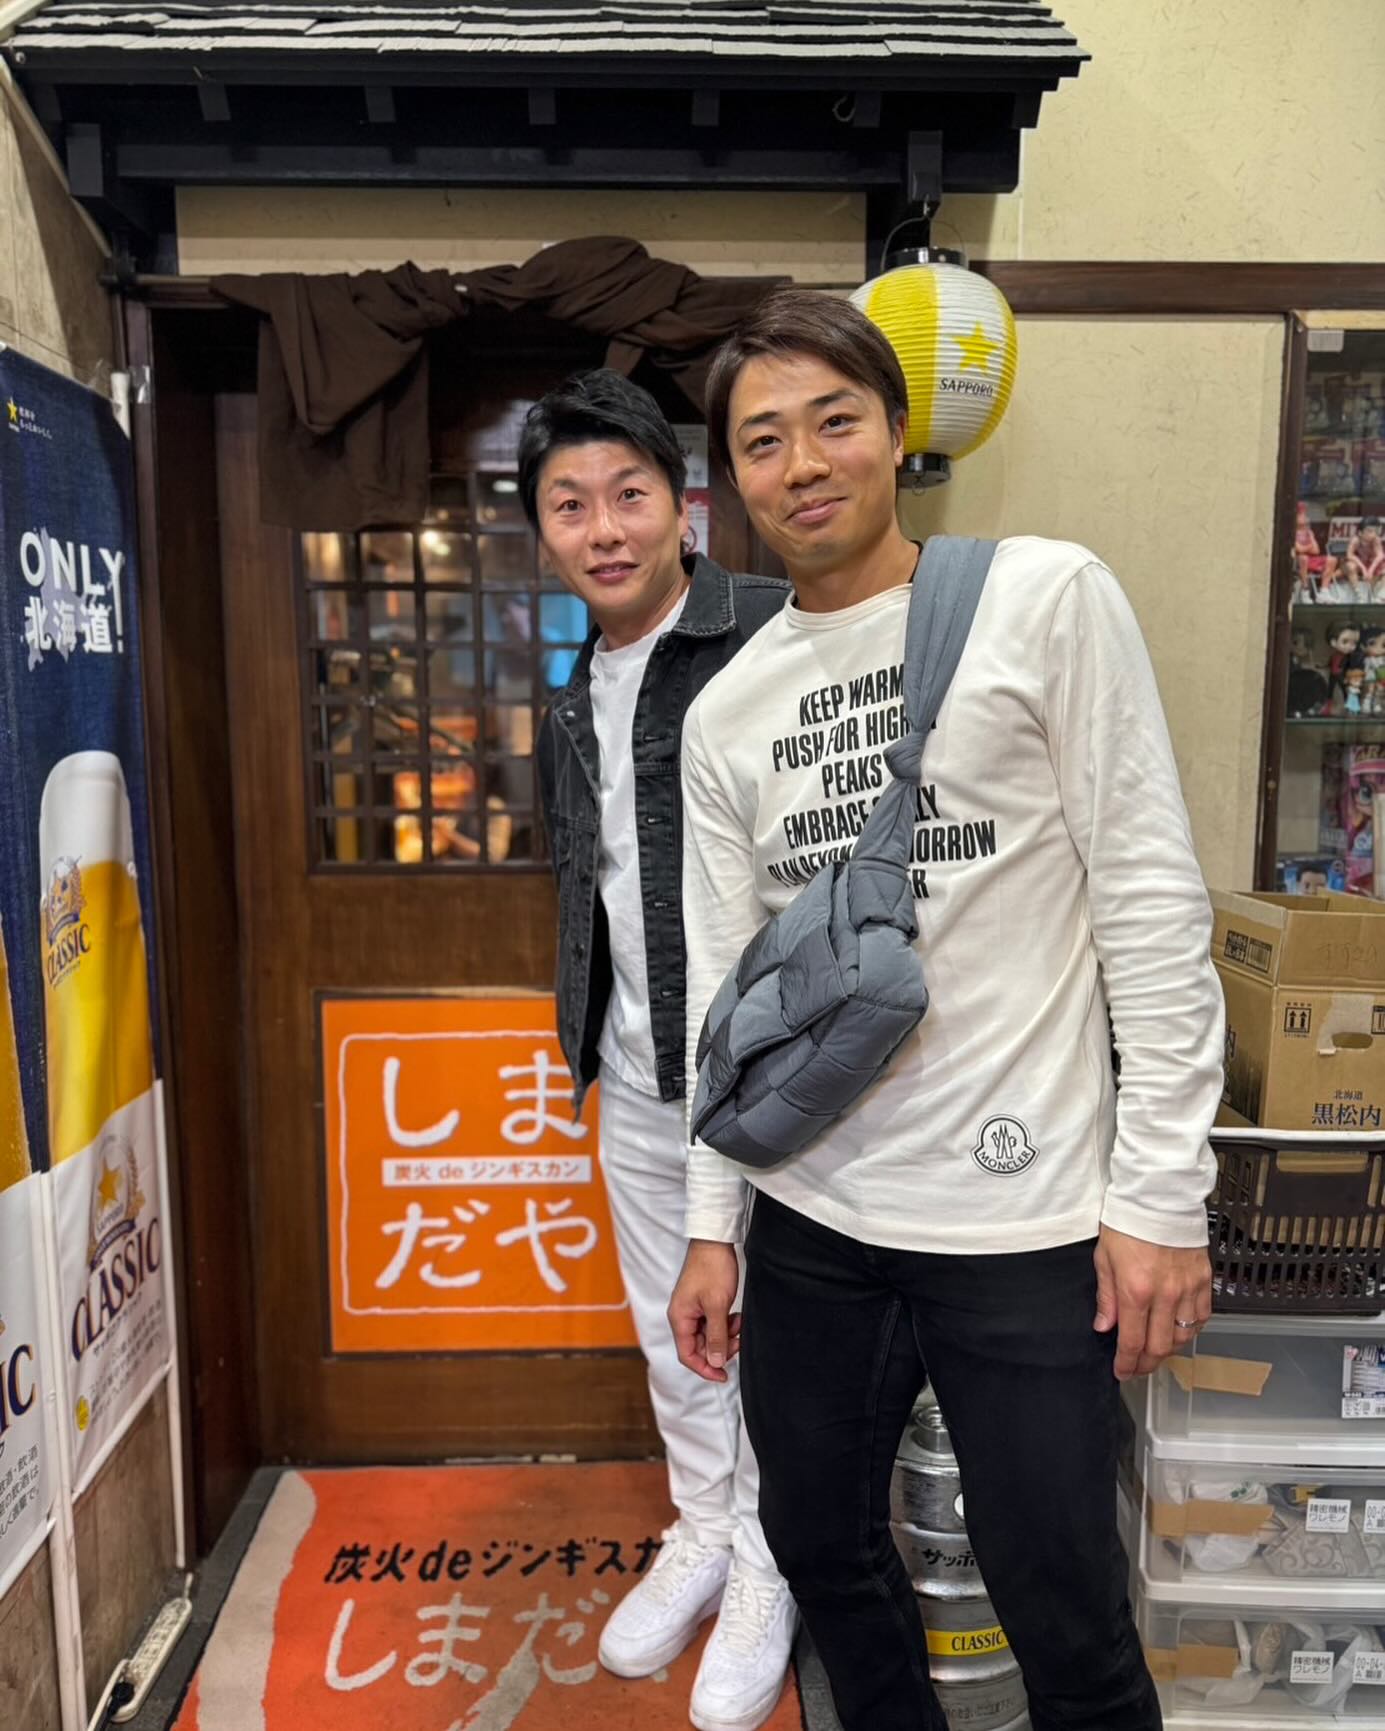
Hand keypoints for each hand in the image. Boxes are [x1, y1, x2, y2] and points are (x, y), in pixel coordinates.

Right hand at [669, 1239, 741, 1383]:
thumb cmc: (712, 1268)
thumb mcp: (717, 1305)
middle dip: (720, 1348)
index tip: (724, 1375)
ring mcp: (693, 1309)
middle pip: (699, 1347)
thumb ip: (716, 1335)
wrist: (715, 1241)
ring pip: (708, 1336)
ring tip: (738, 1323)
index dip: (705, 1368)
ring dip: (725, 1335)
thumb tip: (715, 1362)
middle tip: (738, 1341)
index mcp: (680, 1318)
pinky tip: (736, 1316)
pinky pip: (713, 1323)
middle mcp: (683, 1316)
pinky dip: (726, 1324)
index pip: (688, 1355)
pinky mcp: (703, 1303)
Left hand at [1093, 1225, 1211, 1381]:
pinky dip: (1191, 1331)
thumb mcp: (1104, 1258)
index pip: (1132, 1341)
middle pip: (1160, 1347)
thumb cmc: (1128, 1222)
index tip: (1121, 1372)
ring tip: (1155, 1352)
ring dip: (1169, 1351)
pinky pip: (1202, 1317)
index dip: (1126, 1363)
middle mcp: (1165, 1295)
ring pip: (1183, 1337)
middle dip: (1146, 1364)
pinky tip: (1179, 1331)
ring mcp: (1188, 1289)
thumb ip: (1106, 1297)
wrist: (1159, 1197)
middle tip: (1137, 1368)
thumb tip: (1104, 1327)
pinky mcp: (1204, 1280)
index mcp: (1135, 1291)